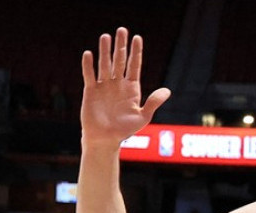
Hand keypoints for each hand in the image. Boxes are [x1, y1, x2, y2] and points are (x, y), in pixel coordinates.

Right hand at [80, 27, 170, 148]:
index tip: (137, 38)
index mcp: (132, 88)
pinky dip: (88, 65)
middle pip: (120, 60)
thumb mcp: (143, 117)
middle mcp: (118, 84)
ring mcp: (104, 86)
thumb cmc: (125, 130)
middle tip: (122, 29)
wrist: (106, 139)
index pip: (134, 66)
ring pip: (105, 64)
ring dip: (105, 51)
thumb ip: (153, 102)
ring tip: (106, 36)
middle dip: (121, 45)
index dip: (136, 52)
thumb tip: (167, 91)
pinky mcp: (91, 91)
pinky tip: (89, 54)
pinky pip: (89, 75)